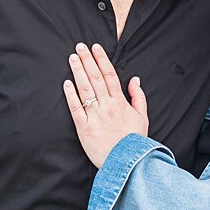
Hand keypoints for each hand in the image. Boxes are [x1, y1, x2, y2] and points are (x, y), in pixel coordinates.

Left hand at [63, 43, 147, 166]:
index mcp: (121, 102)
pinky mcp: (84, 128)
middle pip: (95, 78)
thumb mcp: (142, 117)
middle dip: (87, 60)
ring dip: (78, 72)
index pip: (110, 75)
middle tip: (79, 46)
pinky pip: (76, 108)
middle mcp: (107, 106)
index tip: (95, 48)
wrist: (128, 162)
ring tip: (72, 58)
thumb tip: (135, 80)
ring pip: (85, 89)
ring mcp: (95, 116)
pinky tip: (66, 83)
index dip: (102, 60)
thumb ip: (139, 96)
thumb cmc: (135, 140)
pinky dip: (70, 95)